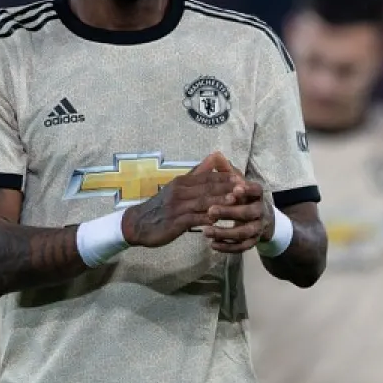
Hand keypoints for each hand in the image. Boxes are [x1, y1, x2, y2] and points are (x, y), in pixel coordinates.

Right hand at [121, 152, 240, 247]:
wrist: (137, 224)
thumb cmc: (160, 207)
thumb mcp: (176, 188)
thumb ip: (195, 175)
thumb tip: (213, 159)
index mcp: (181, 182)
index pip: (207, 177)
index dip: (224, 177)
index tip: (241, 178)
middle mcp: (180, 191)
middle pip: (207, 188)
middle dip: (227, 187)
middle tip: (245, 187)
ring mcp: (177, 206)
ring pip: (203, 202)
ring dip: (220, 201)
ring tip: (236, 201)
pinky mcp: (175, 221)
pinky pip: (194, 219)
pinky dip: (207, 219)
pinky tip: (218, 221)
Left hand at [205, 172, 273, 254]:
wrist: (262, 220)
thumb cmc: (244, 198)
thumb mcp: (238, 184)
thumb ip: (227, 171)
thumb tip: (216, 155)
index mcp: (257, 194)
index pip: (256, 190)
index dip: (246, 190)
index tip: (234, 189)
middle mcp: (260, 210)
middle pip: (248, 212)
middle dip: (229, 212)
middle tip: (210, 211)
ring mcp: (258, 228)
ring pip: (244, 232)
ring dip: (225, 233)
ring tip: (205, 231)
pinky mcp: (253, 242)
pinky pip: (242, 247)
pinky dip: (227, 247)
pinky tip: (212, 245)